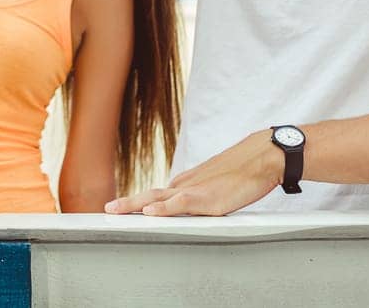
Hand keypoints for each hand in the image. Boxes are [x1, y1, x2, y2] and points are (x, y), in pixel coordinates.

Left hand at [104, 130, 282, 216]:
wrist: (261, 156)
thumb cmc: (243, 171)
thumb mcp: (216, 185)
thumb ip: (200, 195)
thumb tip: (188, 204)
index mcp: (186, 184)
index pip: (155, 195)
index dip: (136, 203)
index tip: (120, 209)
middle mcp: (185, 185)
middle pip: (149, 194)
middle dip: (127, 203)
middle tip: (106, 209)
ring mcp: (194, 190)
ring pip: (157, 198)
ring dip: (134, 205)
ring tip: (114, 210)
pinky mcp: (207, 198)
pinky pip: (180, 204)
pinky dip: (162, 208)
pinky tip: (149, 213)